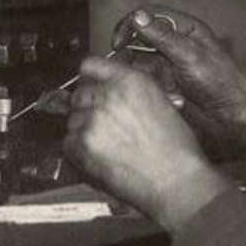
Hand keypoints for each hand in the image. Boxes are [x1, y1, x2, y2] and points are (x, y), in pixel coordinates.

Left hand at [64, 56, 231, 229]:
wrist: (175, 180)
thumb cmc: (177, 149)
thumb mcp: (162, 103)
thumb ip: (133, 90)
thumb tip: (116, 88)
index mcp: (130, 81)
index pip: (90, 65)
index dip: (90, 77)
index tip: (91, 84)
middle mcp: (109, 95)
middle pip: (78, 93)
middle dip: (87, 107)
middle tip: (101, 122)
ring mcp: (93, 119)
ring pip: (72, 118)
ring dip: (83, 129)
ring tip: (105, 144)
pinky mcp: (83, 145)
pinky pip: (68, 142)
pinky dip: (78, 150)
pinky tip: (98, 156)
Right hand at [113, 5, 245, 154]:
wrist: (233, 114)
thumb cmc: (219, 82)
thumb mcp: (188, 55)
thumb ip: (162, 36)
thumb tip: (137, 17)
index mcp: (185, 28)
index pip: (149, 15)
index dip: (130, 24)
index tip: (118, 41)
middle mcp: (176, 42)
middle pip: (141, 37)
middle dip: (131, 50)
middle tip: (120, 64)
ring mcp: (172, 62)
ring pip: (142, 59)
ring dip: (142, 71)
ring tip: (147, 83)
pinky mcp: (169, 82)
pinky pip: (149, 78)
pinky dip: (151, 85)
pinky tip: (165, 96)